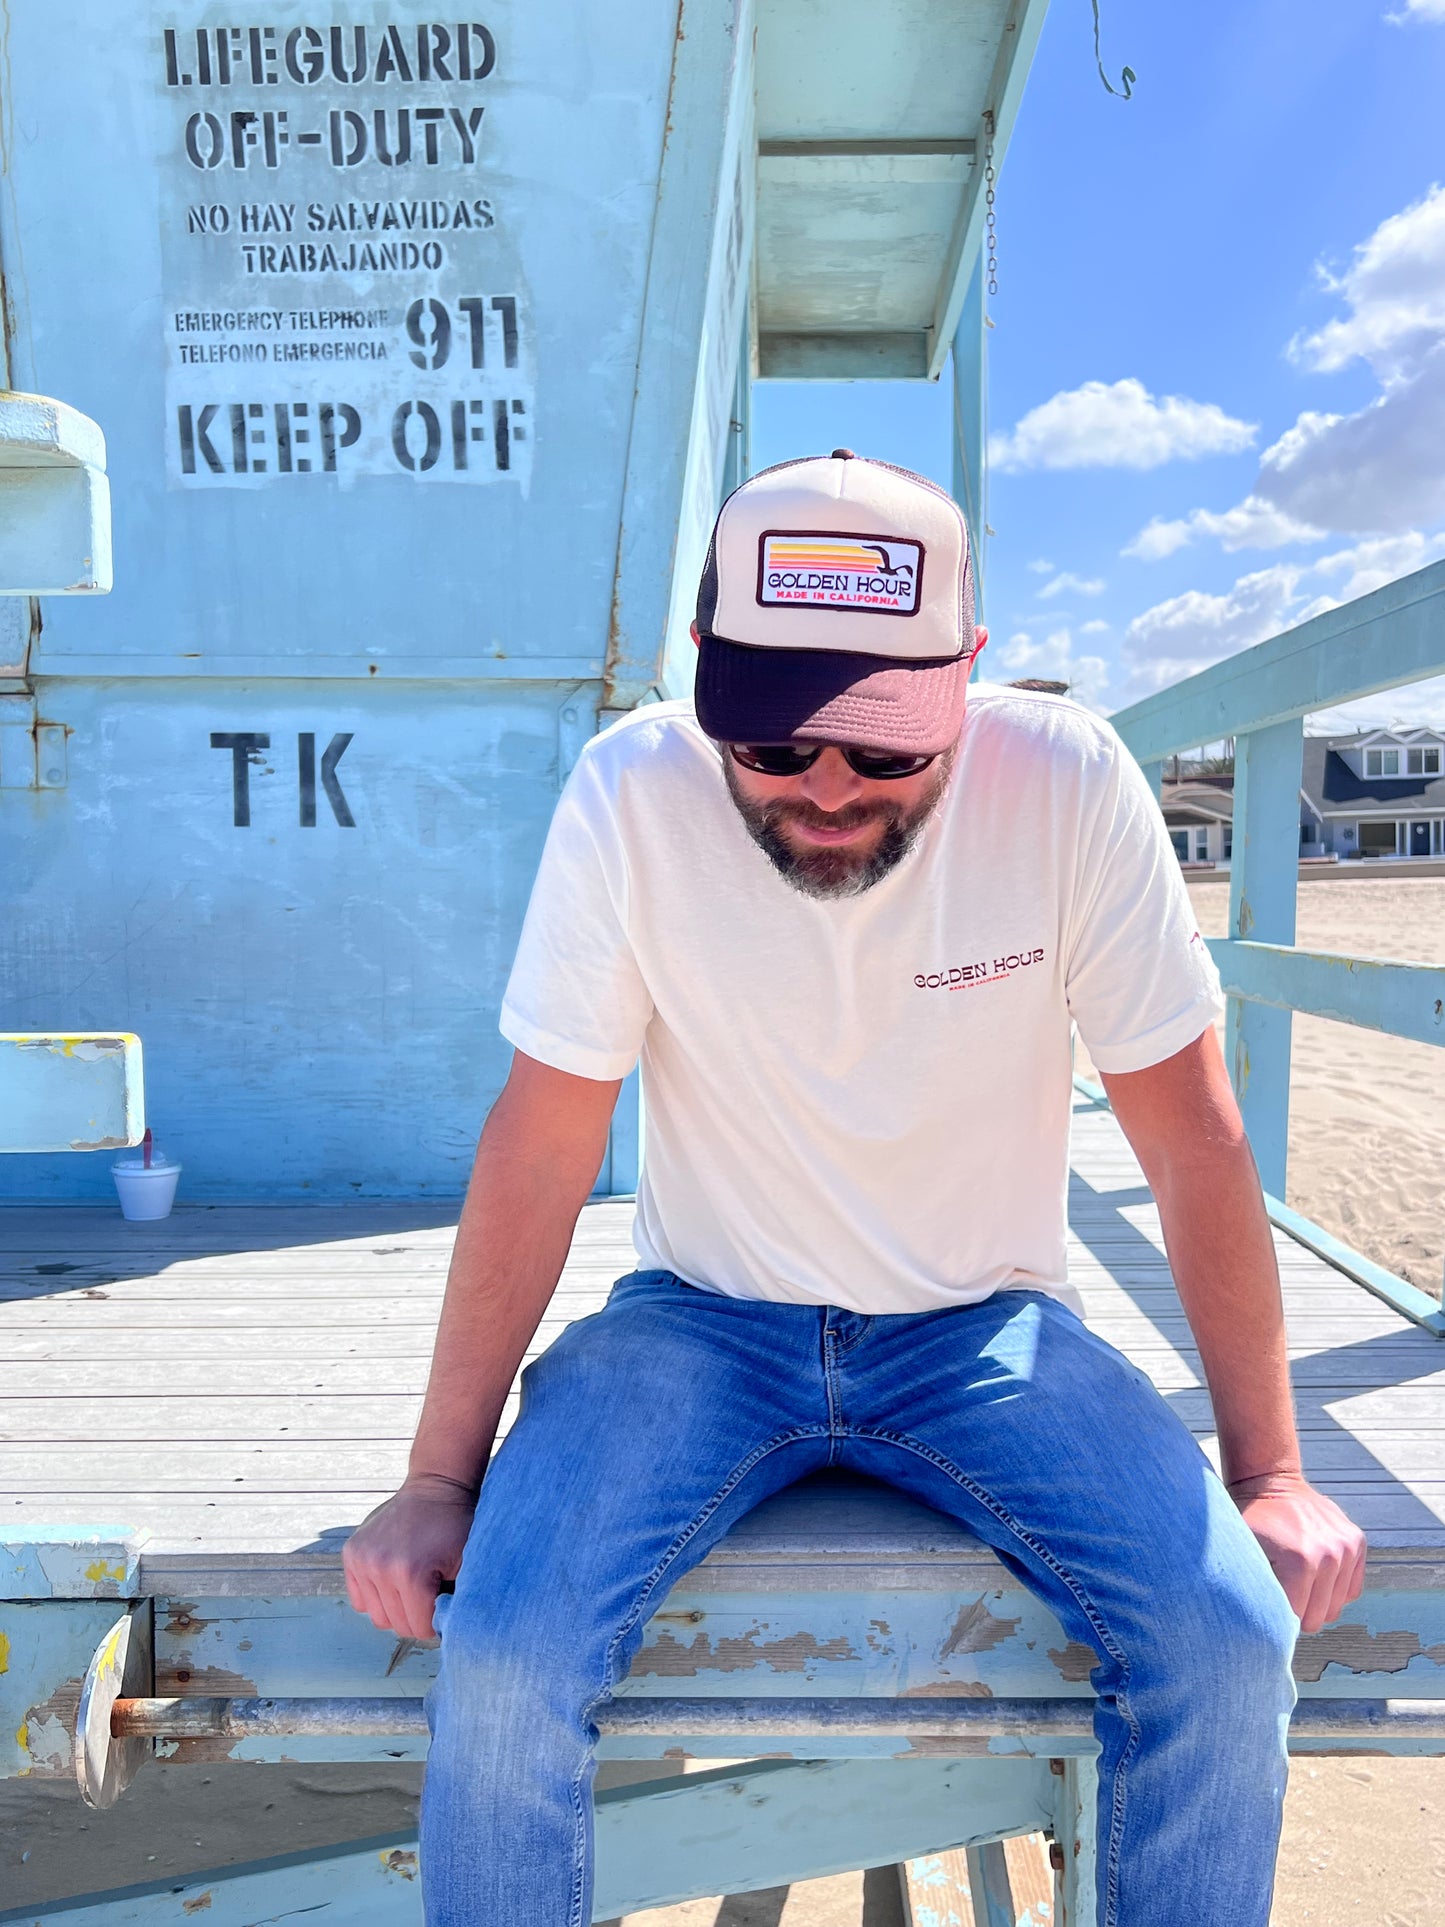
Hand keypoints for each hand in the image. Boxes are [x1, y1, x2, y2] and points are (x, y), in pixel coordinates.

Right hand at [342, 1473, 477, 1639]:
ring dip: (396, 1608)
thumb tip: (452, 1637)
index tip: (444, 1600)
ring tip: (412, 1583)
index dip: (436, 1621)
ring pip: (376, 1616)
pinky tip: (394, 1576)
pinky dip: (376, 1596)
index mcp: (411, 1575)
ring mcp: (363, 1560)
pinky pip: (360, 1599)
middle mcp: (380, 1568)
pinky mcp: (351, 1553)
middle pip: (396, 1625)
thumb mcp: (468, 1565)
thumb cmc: (457, 1526)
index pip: (420, 1630)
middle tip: (430, 1591)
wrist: (436, 1485)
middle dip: (417, 1616)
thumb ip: (458, 1604)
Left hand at [1228, 1470, 1365, 1633]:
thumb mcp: (1242, 1555)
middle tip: (1280, 1594)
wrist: (1269, 1481)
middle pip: (1319, 1617)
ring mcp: (1347, 1547)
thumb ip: (1253, 1593)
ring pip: (1337, 1606)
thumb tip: (1253, 1636)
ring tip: (1296, 1582)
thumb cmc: (1249, 1521)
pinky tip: (1314, 1575)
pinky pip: (1351, 1589)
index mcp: (1300, 1562)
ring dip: (1317, 1601)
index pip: (1295, 1618)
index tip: (1266, 1609)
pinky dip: (1334, 1590)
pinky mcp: (1357, 1542)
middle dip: (1298, 1613)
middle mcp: (1330, 1555)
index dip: (1278, 1619)